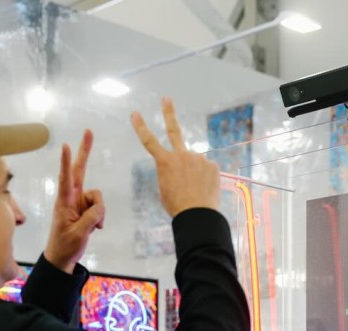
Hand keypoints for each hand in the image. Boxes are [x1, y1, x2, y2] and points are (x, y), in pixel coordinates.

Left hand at [45, 129, 104, 273]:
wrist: (62, 258)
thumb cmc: (65, 245)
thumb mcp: (79, 233)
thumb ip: (91, 218)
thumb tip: (100, 207)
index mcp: (64, 201)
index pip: (65, 178)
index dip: (66, 162)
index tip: (65, 145)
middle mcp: (72, 197)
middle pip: (79, 170)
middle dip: (84, 151)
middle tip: (88, 131)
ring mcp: (80, 202)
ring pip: (97, 197)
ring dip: (99, 212)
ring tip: (94, 227)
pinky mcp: (87, 209)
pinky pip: (100, 207)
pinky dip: (100, 217)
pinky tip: (95, 228)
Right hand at [131, 97, 219, 217]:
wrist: (197, 214)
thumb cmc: (177, 206)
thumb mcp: (165, 189)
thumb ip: (170, 173)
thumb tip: (181, 169)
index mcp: (164, 163)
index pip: (149, 141)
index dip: (141, 127)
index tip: (135, 113)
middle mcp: (181, 155)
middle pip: (173, 130)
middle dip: (168, 113)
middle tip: (166, 99)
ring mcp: (198, 159)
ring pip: (194, 163)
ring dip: (194, 173)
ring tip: (195, 190)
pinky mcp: (212, 165)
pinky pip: (207, 170)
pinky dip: (205, 179)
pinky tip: (204, 190)